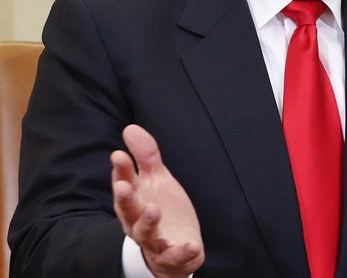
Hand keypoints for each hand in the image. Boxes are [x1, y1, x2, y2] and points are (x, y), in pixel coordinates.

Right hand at [111, 125, 204, 277]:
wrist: (172, 250)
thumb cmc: (160, 210)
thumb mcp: (156, 180)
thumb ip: (145, 156)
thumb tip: (129, 128)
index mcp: (134, 200)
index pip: (124, 184)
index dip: (121, 171)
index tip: (118, 155)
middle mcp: (138, 222)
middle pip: (128, 211)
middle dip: (125, 199)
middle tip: (123, 185)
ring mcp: (154, 240)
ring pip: (146, 234)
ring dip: (148, 222)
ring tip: (154, 210)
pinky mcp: (172, 255)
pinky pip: (175, 256)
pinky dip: (182, 251)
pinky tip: (190, 244)